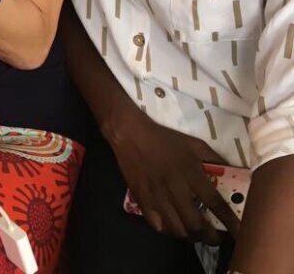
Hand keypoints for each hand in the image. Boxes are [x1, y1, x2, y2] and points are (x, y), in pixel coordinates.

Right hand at [106, 105, 239, 242]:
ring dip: (191, 236)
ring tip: (198, 234)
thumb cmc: (164, 138)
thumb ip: (214, 159)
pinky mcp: (142, 199)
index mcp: (190, 174)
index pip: (215, 203)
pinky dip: (169, 231)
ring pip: (177, 229)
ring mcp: (157, 196)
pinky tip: (174, 227)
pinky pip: (157, 225)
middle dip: (211, 237)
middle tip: (218, 237)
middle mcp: (175, 189)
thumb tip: (233, 173)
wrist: (130, 134)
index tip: (240, 233)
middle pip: (196, 224)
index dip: (230, 221)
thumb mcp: (194, 143)